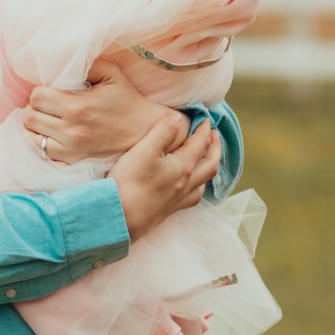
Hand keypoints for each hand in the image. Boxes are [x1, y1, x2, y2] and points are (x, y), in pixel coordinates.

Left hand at [24, 60, 188, 162]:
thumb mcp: (111, 74)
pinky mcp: (72, 163)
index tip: (50, 91)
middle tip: (48, 106)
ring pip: (32, 137)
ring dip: (36, 127)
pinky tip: (51, 136)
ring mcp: (70, 151)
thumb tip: (63, 59)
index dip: (40, 91)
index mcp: (78, 106)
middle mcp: (71, 131)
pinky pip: (42, 154)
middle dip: (35, 108)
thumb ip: (87, 63)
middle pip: (30, 117)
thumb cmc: (127, 101)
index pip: (37, 97)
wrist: (144, 133)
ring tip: (48, 120)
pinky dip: (42, 144)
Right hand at [109, 117, 220, 240]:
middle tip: (214, 134)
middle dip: (215, 147)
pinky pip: (193, 197)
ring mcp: (179, 199)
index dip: (204, 129)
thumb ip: (164, 131)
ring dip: (209, 165)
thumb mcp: (145, 148)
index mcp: (183, 167)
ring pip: (204, 182)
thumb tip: (178, 118)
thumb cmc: (130, 181)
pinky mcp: (169, 210)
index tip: (205, 118)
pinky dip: (198, 186)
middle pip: (210, 164)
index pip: (200, 144)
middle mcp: (186, 184)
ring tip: (206, 157)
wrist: (119, 217)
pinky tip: (191, 185)